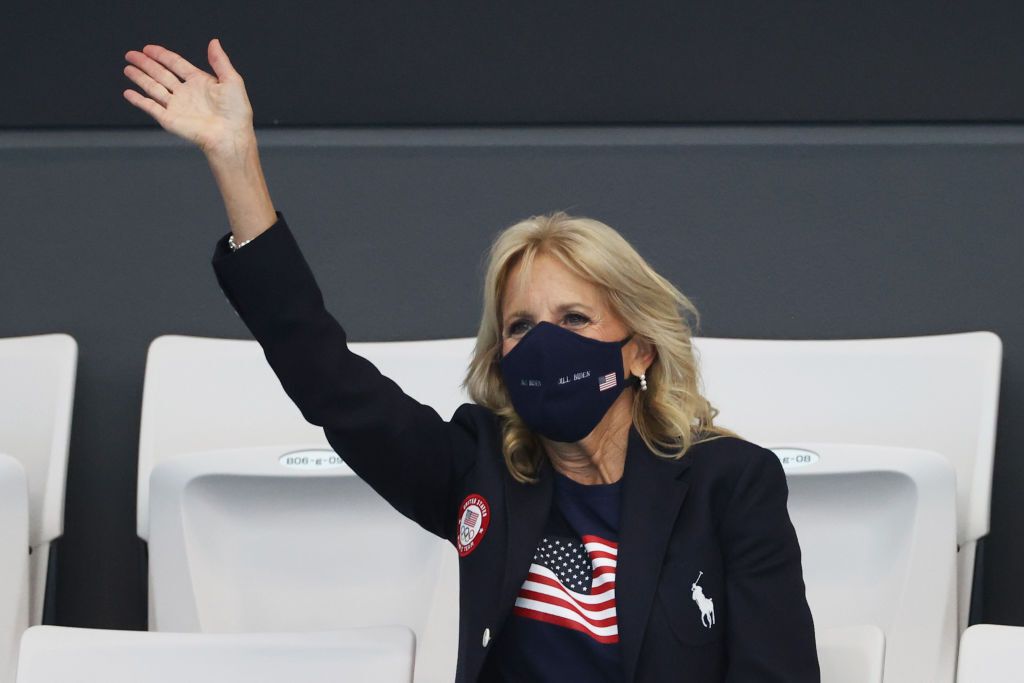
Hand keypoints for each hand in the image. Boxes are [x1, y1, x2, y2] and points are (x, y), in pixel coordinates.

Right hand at [123, 39, 255, 159]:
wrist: (230, 136)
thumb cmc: (236, 112)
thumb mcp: (232, 80)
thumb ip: (220, 61)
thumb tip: (214, 42)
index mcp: (199, 82)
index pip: (176, 64)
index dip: (162, 55)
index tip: (148, 48)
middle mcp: (186, 93)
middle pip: (160, 73)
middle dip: (145, 63)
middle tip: (131, 54)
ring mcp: (177, 106)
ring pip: (153, 87)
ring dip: (139, 77)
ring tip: (127, 68)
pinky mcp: (170, 119)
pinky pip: (150, 107)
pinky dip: (138, 100)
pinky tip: (128, 92)